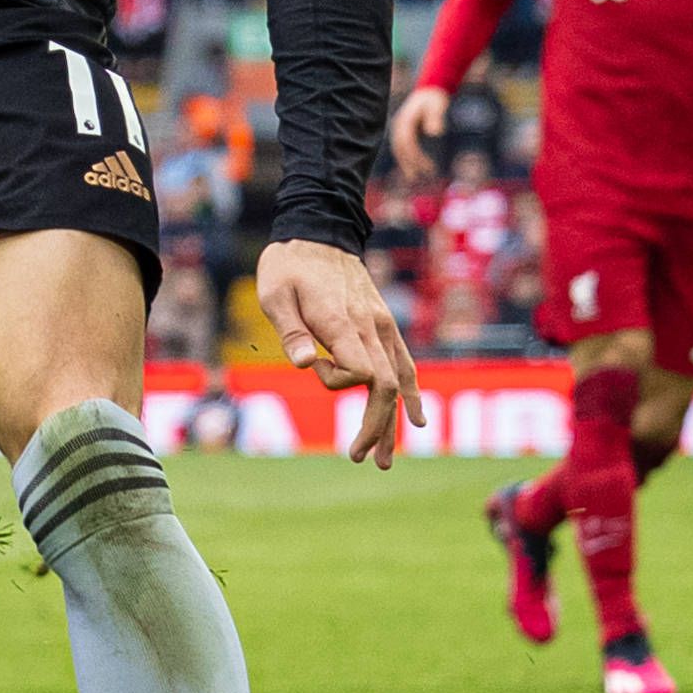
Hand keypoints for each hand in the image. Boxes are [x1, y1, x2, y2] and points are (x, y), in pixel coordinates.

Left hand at [255, 239, 419, 467]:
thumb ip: (291, 331)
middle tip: (359, 458)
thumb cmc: (289, 266)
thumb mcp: (274, 293)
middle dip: (375, 427)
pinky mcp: (384, 325)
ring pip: (399, 382)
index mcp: (343, 322)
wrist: (319, 233)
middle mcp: (370, 327)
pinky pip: (405, 364)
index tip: (313, 366)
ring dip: (393, 422)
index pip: (360, 371)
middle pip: (386, 387)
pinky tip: (417, 421)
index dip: (340, 382)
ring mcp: (382, 327)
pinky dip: (413, 394)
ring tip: (383, 459)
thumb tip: (304, 365)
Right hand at [387, 81, 449, 178]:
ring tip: (414, 177)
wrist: (430, 89)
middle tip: (414, 178)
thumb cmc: (435, 98)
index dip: (413, 155)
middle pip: (399, 148)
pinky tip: (417, 165)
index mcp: (405, 120)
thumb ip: (435, 117)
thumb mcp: (437, 105)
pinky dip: (408, 157)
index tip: (423, 166)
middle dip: (407, 163)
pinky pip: (404, 147)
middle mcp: (399, 125)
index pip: (406, 141)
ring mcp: (401, 128)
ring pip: (400, 149)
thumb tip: (434, 133)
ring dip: (406, 163)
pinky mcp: (405, 131)